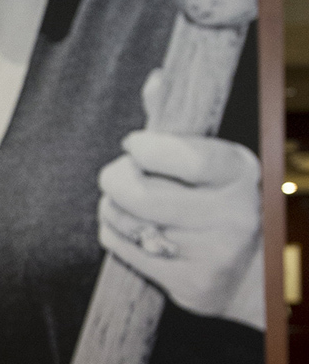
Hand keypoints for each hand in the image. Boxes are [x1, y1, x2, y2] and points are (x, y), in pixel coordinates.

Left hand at [97, 131, 263, 330]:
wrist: (252, 272)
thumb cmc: (215, 200)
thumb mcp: (209, 158)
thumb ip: (176, 122)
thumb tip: (156, 80)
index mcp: (238, 173)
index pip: (182, 158)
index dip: (143, 148)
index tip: (134, 145)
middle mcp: (231, 214)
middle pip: (137, 193)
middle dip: (115, 177)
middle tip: (122, 175)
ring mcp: (211, 253)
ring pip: (122, 218)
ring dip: (111, 206)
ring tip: (128, 203)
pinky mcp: (188, 283)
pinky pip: (119, 245)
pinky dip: (115, 232)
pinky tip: (134, 229)